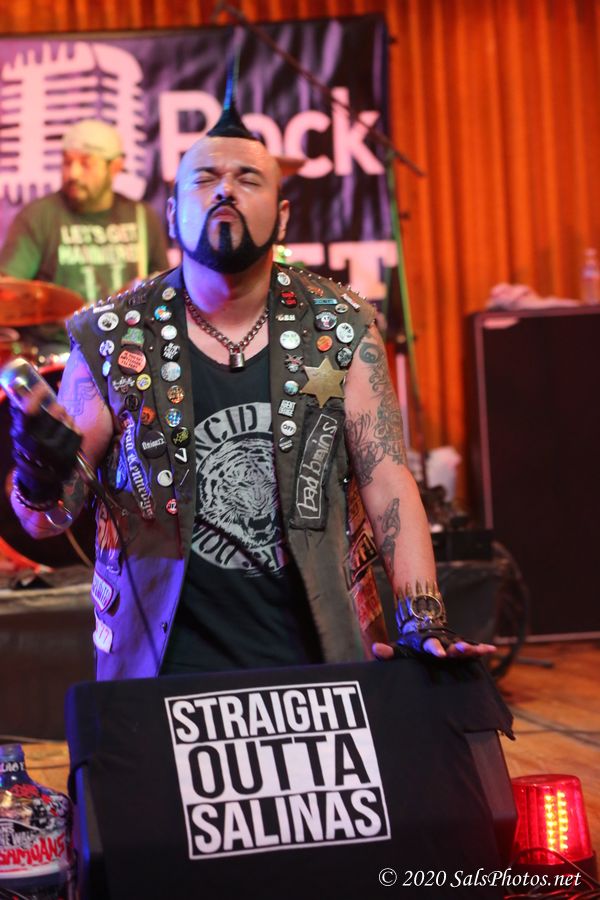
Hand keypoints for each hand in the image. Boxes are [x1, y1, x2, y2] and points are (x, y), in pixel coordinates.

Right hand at [10, 383, 81, 502]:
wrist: (38, 481)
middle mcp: (39, 448)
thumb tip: (18, 386)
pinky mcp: (70, 460)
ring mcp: (56, 456)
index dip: (34, 399)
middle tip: (57, 405)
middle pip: (53, 417)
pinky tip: (69, 430)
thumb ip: (20, 413)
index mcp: (22, 440)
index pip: (29, 415)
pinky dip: (74, 429)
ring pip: (68, 425)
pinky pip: (77, 436)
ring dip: (67, 418)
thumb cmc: (28, 451)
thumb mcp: (19, 434)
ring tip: (63, 419)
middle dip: (56, 408)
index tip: (40, 388)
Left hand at [372, 635, 496, 660]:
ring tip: (482, 650)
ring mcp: (452, 643)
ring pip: (463, 646)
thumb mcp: (399, 647)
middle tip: (461, 650)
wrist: (423, 625)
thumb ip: (388, 651)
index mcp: (426, 643)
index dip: (435, 649)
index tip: (439, 653)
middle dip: (456, 648)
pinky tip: (491, 650)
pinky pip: (472, 647)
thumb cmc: (411, 643)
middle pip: (450, 645)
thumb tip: (375, 649)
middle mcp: (442, 641)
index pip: (430, 646)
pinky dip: (481, 648)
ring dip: (471, 648)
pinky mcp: (460, 646)